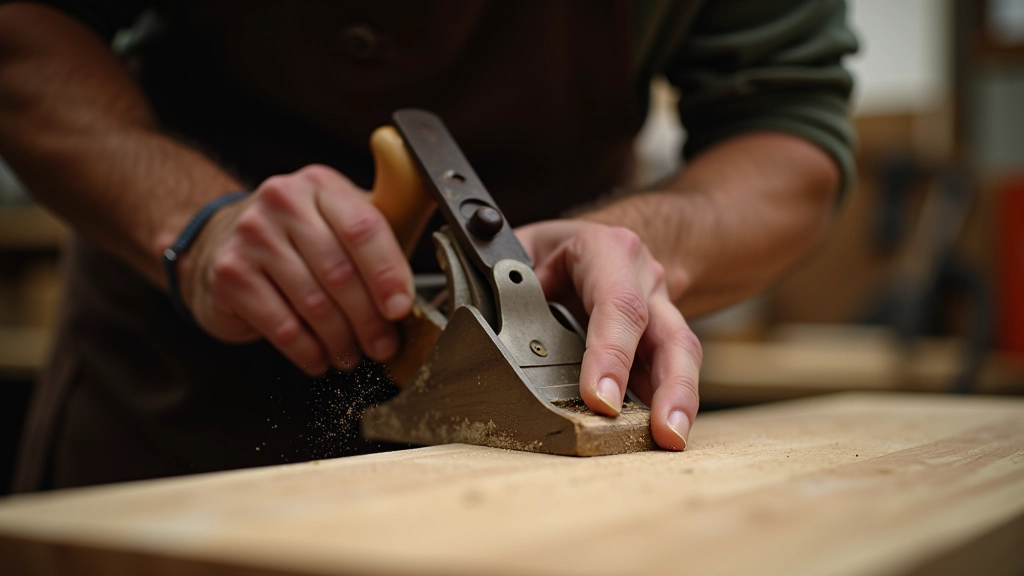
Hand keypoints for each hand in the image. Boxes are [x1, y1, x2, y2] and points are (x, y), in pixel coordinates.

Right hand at [178, 165, 413, 375]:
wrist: (225, 244)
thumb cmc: (302, 239)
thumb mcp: (344, 220)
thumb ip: (389, 230)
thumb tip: (437, 261)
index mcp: (321, 185)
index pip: (363, 229)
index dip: (387, 274)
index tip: (401, 309)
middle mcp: (283, 202)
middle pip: (339, 271)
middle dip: (368, 319)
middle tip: (382, 345)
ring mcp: (252, 236)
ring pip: (313, 302)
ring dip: (340, 340)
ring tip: (352, 355)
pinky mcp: (230, 274)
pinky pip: (281, 325)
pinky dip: (306, 350)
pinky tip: (318, 359)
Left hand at [515, 220, 699, 449]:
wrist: (593, 244)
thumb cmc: (551, 251)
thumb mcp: (520, 248)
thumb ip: (494, 280)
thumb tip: (453, 315)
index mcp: (607, 251)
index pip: (616, 303)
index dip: (610, 353)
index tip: (599, 399)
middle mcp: (644, 279)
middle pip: (667, 334)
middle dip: (668, 387)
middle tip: (662, 432)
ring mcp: (660, 310)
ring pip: (682, 355)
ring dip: (678, 401)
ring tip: (671, 439)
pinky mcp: (660, 342)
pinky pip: (672, 374)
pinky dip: (668, 405)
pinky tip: (660, 434)